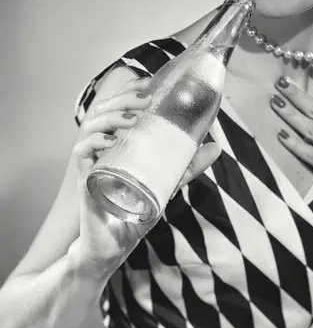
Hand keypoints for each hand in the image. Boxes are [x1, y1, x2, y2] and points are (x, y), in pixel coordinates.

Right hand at [69, 77, 221, 279]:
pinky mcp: (86, 177)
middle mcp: (104, 146)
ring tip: (132, 118)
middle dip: (122, 98)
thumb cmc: (137, 210)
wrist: (116, 244)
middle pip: (105, 109)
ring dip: (111, 116)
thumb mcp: (167, 182)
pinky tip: (111, 141)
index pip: (119, 106)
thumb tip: (216, 147)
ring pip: (91, 124)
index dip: (128, 90)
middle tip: (144, 98)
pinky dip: (94, 141)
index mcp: (121, 141)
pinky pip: (81, 151)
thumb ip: (188, 165)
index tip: (146, 82)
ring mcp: (94, 160)